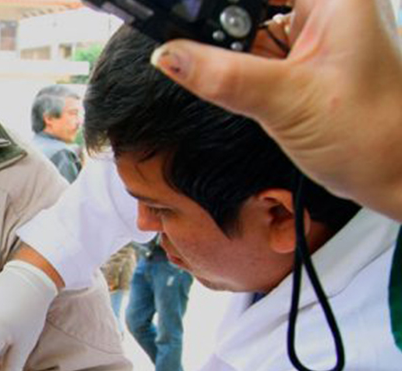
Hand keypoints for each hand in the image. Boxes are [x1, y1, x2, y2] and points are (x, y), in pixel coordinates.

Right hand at [149, 0, 401, 218]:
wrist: (397, 176)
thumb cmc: (374, 135)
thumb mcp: (287, 102)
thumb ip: (223, 76)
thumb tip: (168, 56)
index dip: (213, 1)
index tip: (178, 16)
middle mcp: (326, 8)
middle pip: (249, 4)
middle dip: (216, 24)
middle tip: (187, 48)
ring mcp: (313, 35)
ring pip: (249, 26)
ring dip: (224, 47)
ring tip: (216, 71)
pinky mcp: (303, 62)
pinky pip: (256, 52)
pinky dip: (236, 66)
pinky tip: (227, 80)